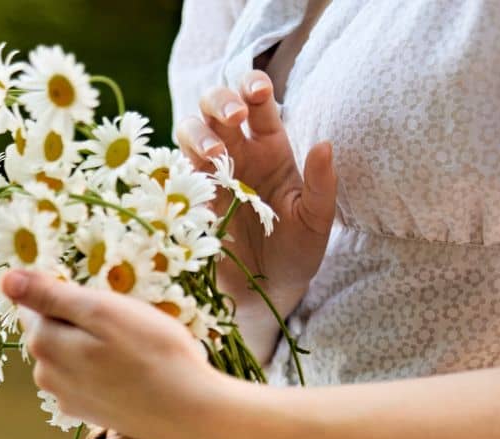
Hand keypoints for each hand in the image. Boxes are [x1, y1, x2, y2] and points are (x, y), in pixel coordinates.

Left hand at [1, 269, 228, 438]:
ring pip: (70, 354)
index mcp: (44, 344)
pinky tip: (131, 371)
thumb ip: (50, 295)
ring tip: (131, 348)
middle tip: (124, 323)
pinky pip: (86, 377)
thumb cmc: (153, 353)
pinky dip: (103, 369)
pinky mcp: (88, 412)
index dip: (69, 295)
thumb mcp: (102, 310)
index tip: (103, 300)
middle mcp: (46, 375)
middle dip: (80, 320)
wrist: (190, 413)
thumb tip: (6, 280)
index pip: (36, 303)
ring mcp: (66, 398)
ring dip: (93, 345)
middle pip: (51, 330)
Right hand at [175, 71, 335, 345]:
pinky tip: (197, 178)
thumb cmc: (297, 251)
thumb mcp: (316, 219)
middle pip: (215, 105)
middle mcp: (237, 153)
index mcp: (270, 148)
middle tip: (233, 118)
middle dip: (220, 101)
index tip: (258, 92)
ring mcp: (209, 174)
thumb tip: (324, 145)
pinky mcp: (189, 198)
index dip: (252, 86)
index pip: (257, 103)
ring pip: (189, 130)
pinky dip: (180, 164)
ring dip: (199, 132)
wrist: (267, 291)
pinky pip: (175, 170)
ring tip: (216, 153)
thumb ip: (321, 184)